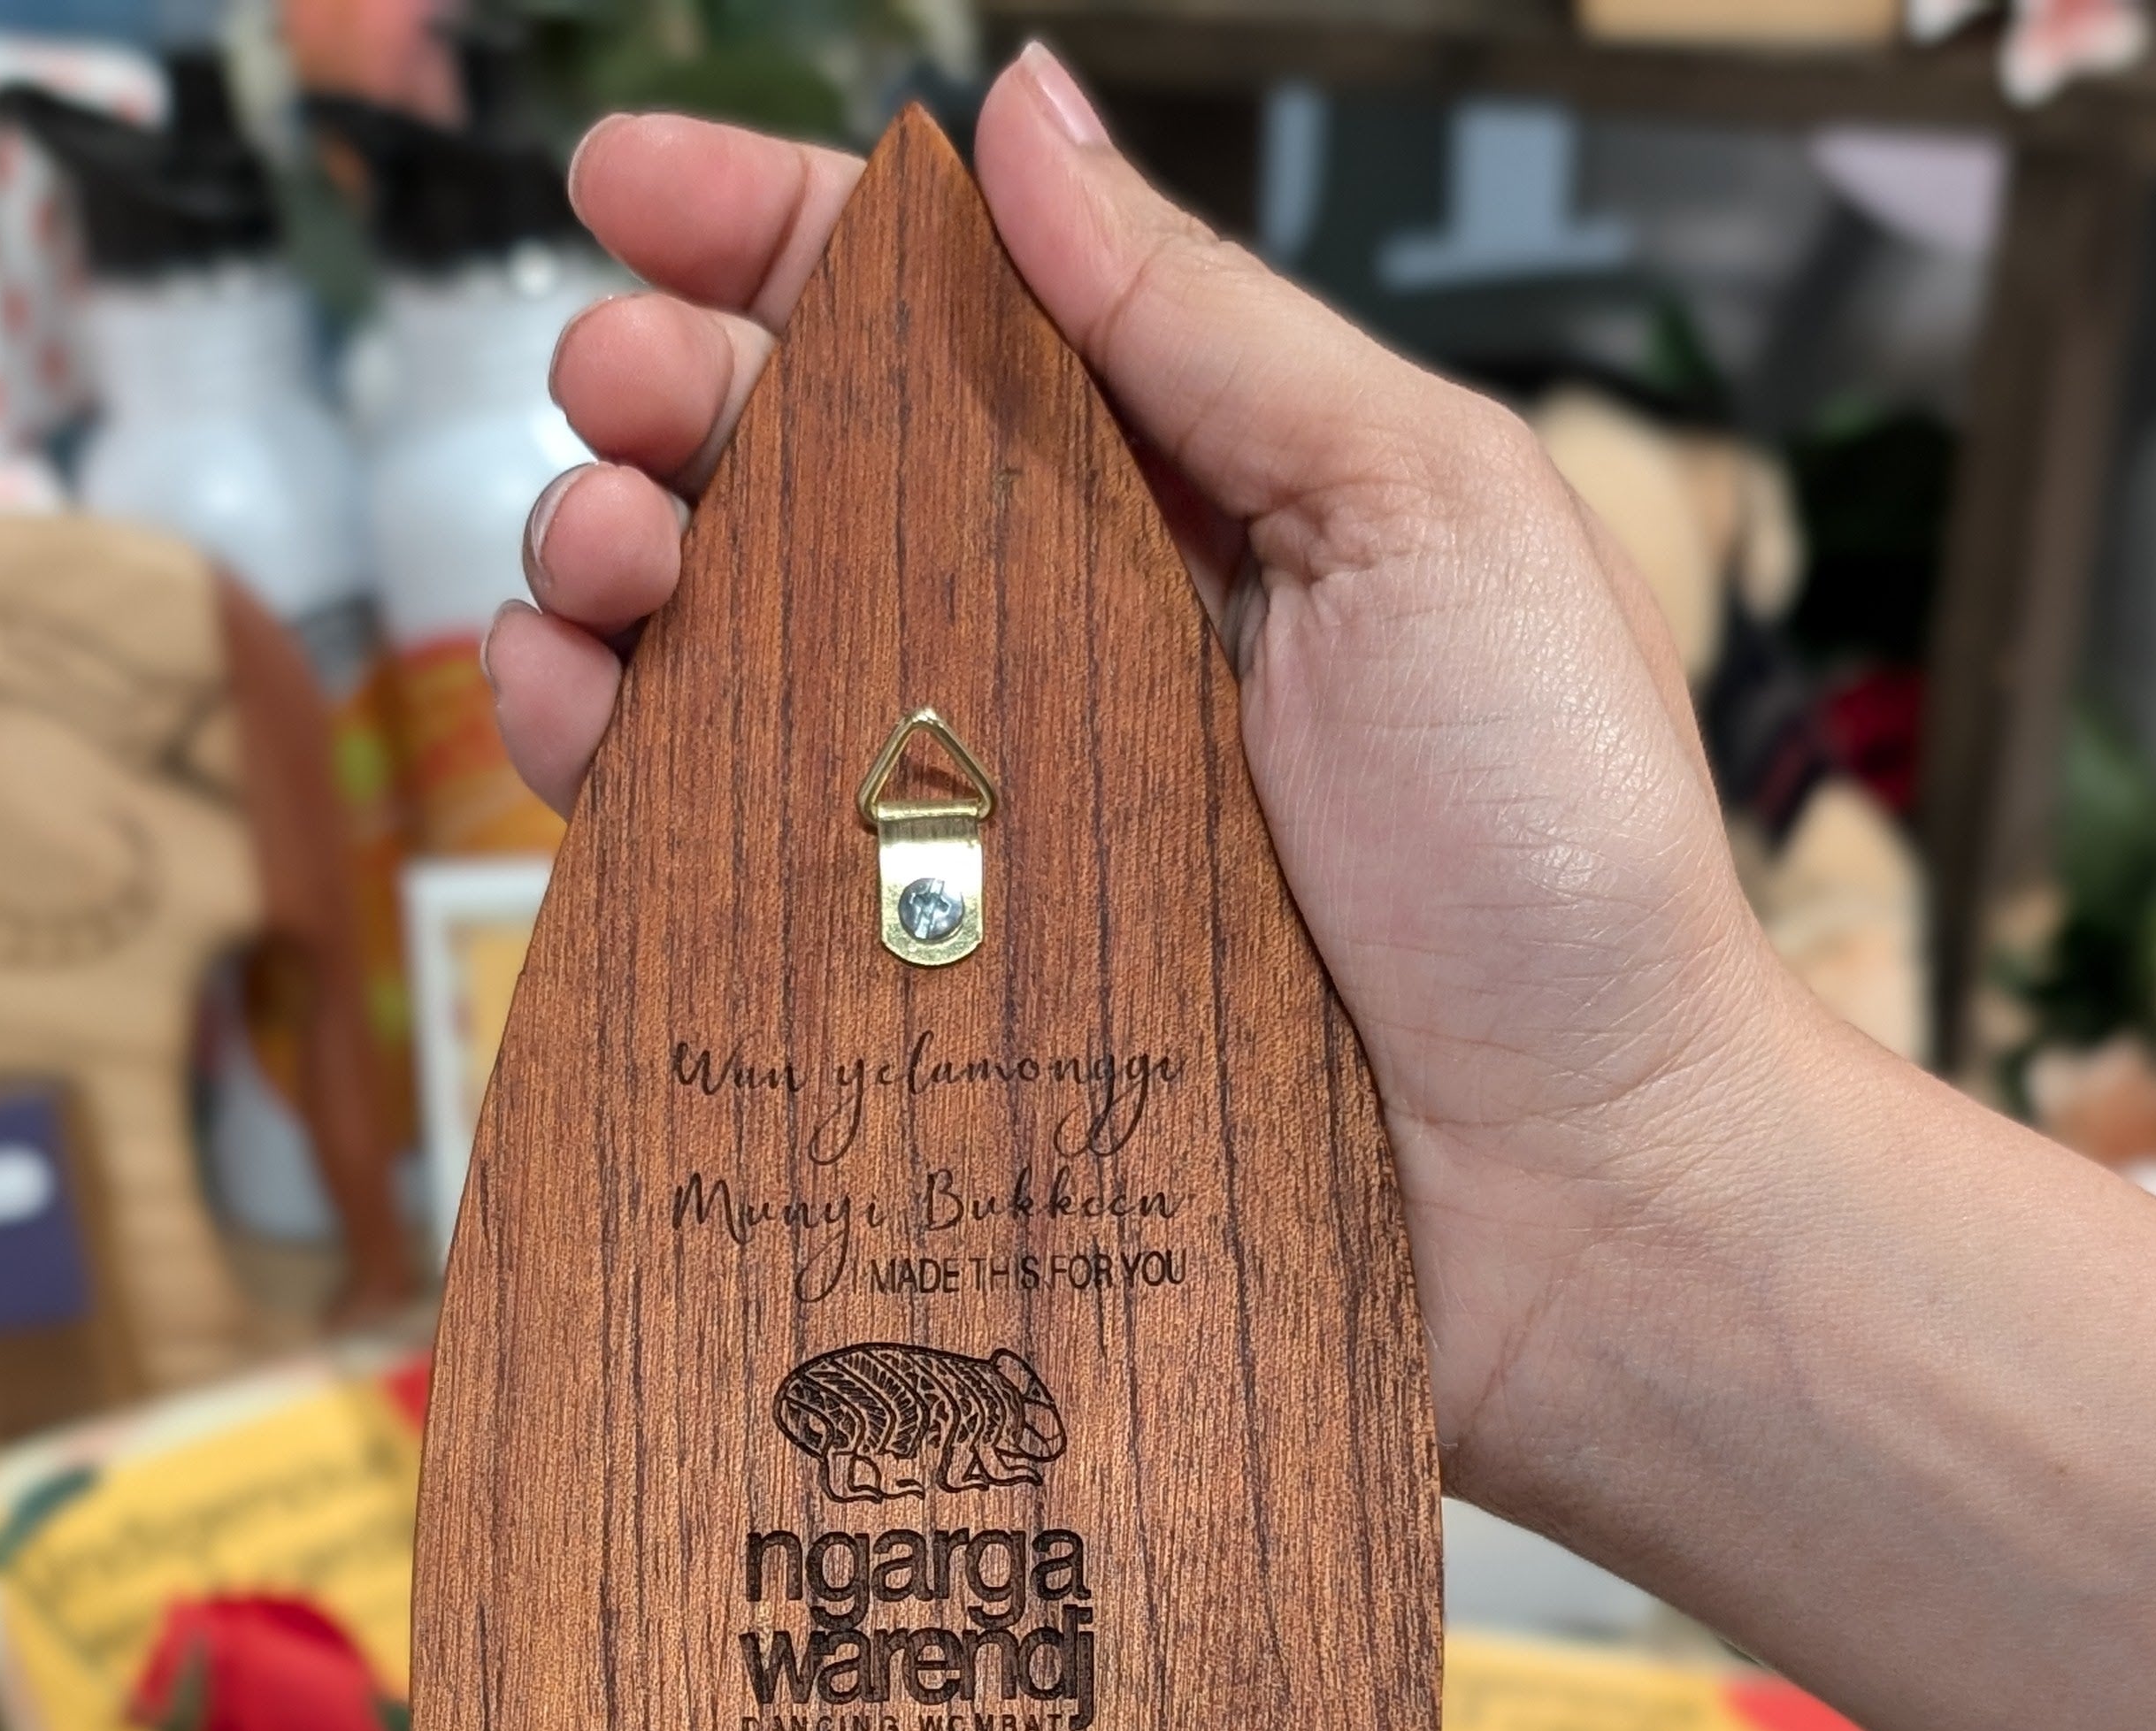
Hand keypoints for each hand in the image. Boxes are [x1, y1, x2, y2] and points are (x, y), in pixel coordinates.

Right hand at [493, 47, 1799, 1504]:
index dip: (775, 238)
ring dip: (612, 572)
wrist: (1576, 1189)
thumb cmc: (1557, 859)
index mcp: (1185, 507)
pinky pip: (738, 878)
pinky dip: (622, 781)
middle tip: (611, 386)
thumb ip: (1212, 325)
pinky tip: (579, 723)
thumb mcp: (1429, 513)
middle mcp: (1067, 658)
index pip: (943, 327)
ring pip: (737, 671)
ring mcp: (991, 836)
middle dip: (667, 396)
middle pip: (803, 485)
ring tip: (592, 552)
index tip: (630, 182)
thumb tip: (1026, 116)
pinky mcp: (940, 1002)